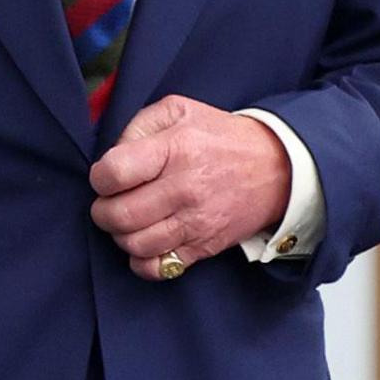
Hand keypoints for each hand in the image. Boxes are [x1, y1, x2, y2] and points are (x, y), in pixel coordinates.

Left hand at [90, 97, 293, 278]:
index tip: (110, 177)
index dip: (100, 178)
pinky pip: (158, 269)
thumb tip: (113, 157)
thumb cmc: (222, 138)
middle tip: (114, 203)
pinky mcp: (205, 246)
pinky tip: (148, 244)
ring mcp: (197, 222)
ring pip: (134, 245)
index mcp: (175, 149)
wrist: (279, 168)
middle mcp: (185, 188)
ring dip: (122, 236)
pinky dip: (143, 262)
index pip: (112, 174)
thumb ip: (138, 126)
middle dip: (104, 211)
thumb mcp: (181, 111)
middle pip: (118, 215)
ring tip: (132, 222)